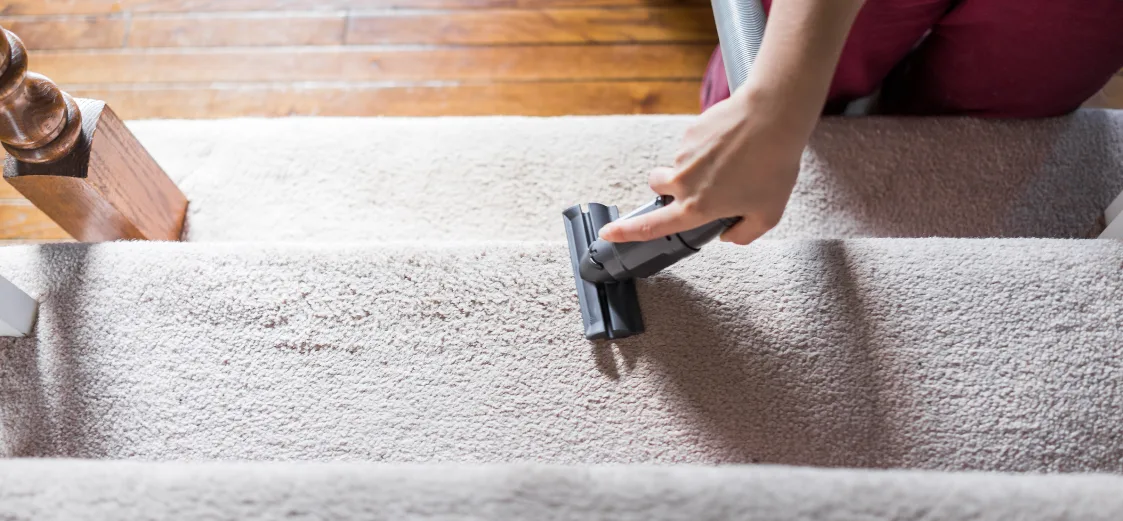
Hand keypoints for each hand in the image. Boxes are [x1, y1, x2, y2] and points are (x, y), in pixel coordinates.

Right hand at [597, 87, 807, 244]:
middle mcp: (682, 182)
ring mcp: (683, 155)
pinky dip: (706, 148)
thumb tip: (728, 236)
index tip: (608, 233)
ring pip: (677, 165)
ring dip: (695, 167)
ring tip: (733, 161)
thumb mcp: (768, 214)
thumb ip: (745, 234)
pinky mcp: (690, 133)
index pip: (651, 226)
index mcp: (697, 208)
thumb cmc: (773, 166)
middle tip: (698, 185)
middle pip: (656, 187)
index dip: (626, 232)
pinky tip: (733, 144)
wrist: (772, 117)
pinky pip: (691, 145)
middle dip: (667, 188)